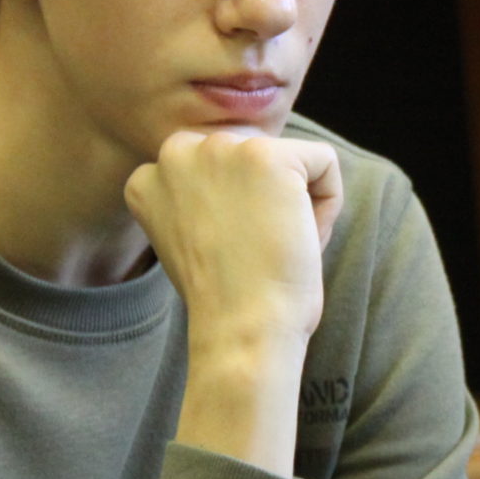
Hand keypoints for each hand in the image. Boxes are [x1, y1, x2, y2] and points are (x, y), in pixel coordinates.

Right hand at [125, 131, 342, 344]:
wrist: (241, 329)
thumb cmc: (226, 300)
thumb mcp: (191, 240)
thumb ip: (202, 201)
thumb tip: (246, 181)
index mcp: (149, 177)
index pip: (220, 172)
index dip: (237, 215)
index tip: (230, 253)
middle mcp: (176, 152)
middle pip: (253, 159)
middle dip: (265, 203)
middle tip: (254, 252)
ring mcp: (220, 149)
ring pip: (290, 161)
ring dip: (296, 204)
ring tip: (275, 246)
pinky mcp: (265, 154)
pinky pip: (325, 163)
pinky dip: (329, 203)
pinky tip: (301, 237)